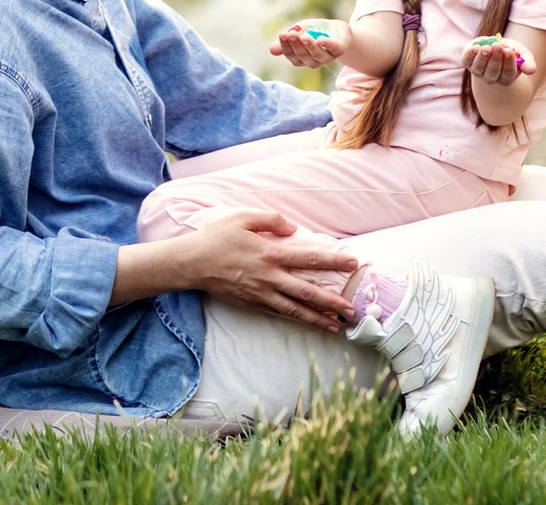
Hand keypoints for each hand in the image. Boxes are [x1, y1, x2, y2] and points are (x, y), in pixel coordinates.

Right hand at [178, 209, 359, 330]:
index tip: (353, 264)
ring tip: (338, 326)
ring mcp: (261, 294)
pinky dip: (297, 320)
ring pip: (295, 309)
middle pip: (307, 292)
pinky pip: (279, 313)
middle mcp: (269, 277)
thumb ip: (270, 219)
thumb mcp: (242, 217)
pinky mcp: (252, 304)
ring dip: (318, 319)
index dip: (333, 261)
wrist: (192, 263)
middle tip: (353, 310)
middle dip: (333, 302)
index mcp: (270, 253)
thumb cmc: (216, 237)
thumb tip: (293, 228)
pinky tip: (309, 323)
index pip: (309, 258)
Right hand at [269, 18, 352, 68]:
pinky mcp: (339, 49)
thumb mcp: (298, 33)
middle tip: (291, 34)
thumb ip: (288, 40)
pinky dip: (327, 44)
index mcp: (302, 58)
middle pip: (303, 57)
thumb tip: (272, 50)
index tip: (282, 35)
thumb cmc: (314, 33)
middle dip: (296, 45)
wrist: (337, 30)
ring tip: (304, 36)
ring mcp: (327, 57)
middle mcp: (314, 61)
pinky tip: (321, 39)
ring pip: (317, 56)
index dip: (286, 47)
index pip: (292, 56)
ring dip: (310, 46)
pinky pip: (334, 49)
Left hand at [462, 34, 531, 87]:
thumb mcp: (523, 55)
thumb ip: (528, 62)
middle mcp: (492, 78)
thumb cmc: (511, 51)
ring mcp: (479, 72)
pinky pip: (467, 61)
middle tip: (498, 46)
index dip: (508, 62)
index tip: (509, 50)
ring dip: (482, 57)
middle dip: (495, 58)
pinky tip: (475, 47)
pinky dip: (470, 55)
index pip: (508, 73)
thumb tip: (532, 70)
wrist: (495, 46)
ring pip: (479, 68)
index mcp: (507, 78)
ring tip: (486, 47)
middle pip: (493, 71)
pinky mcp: (468, 63)